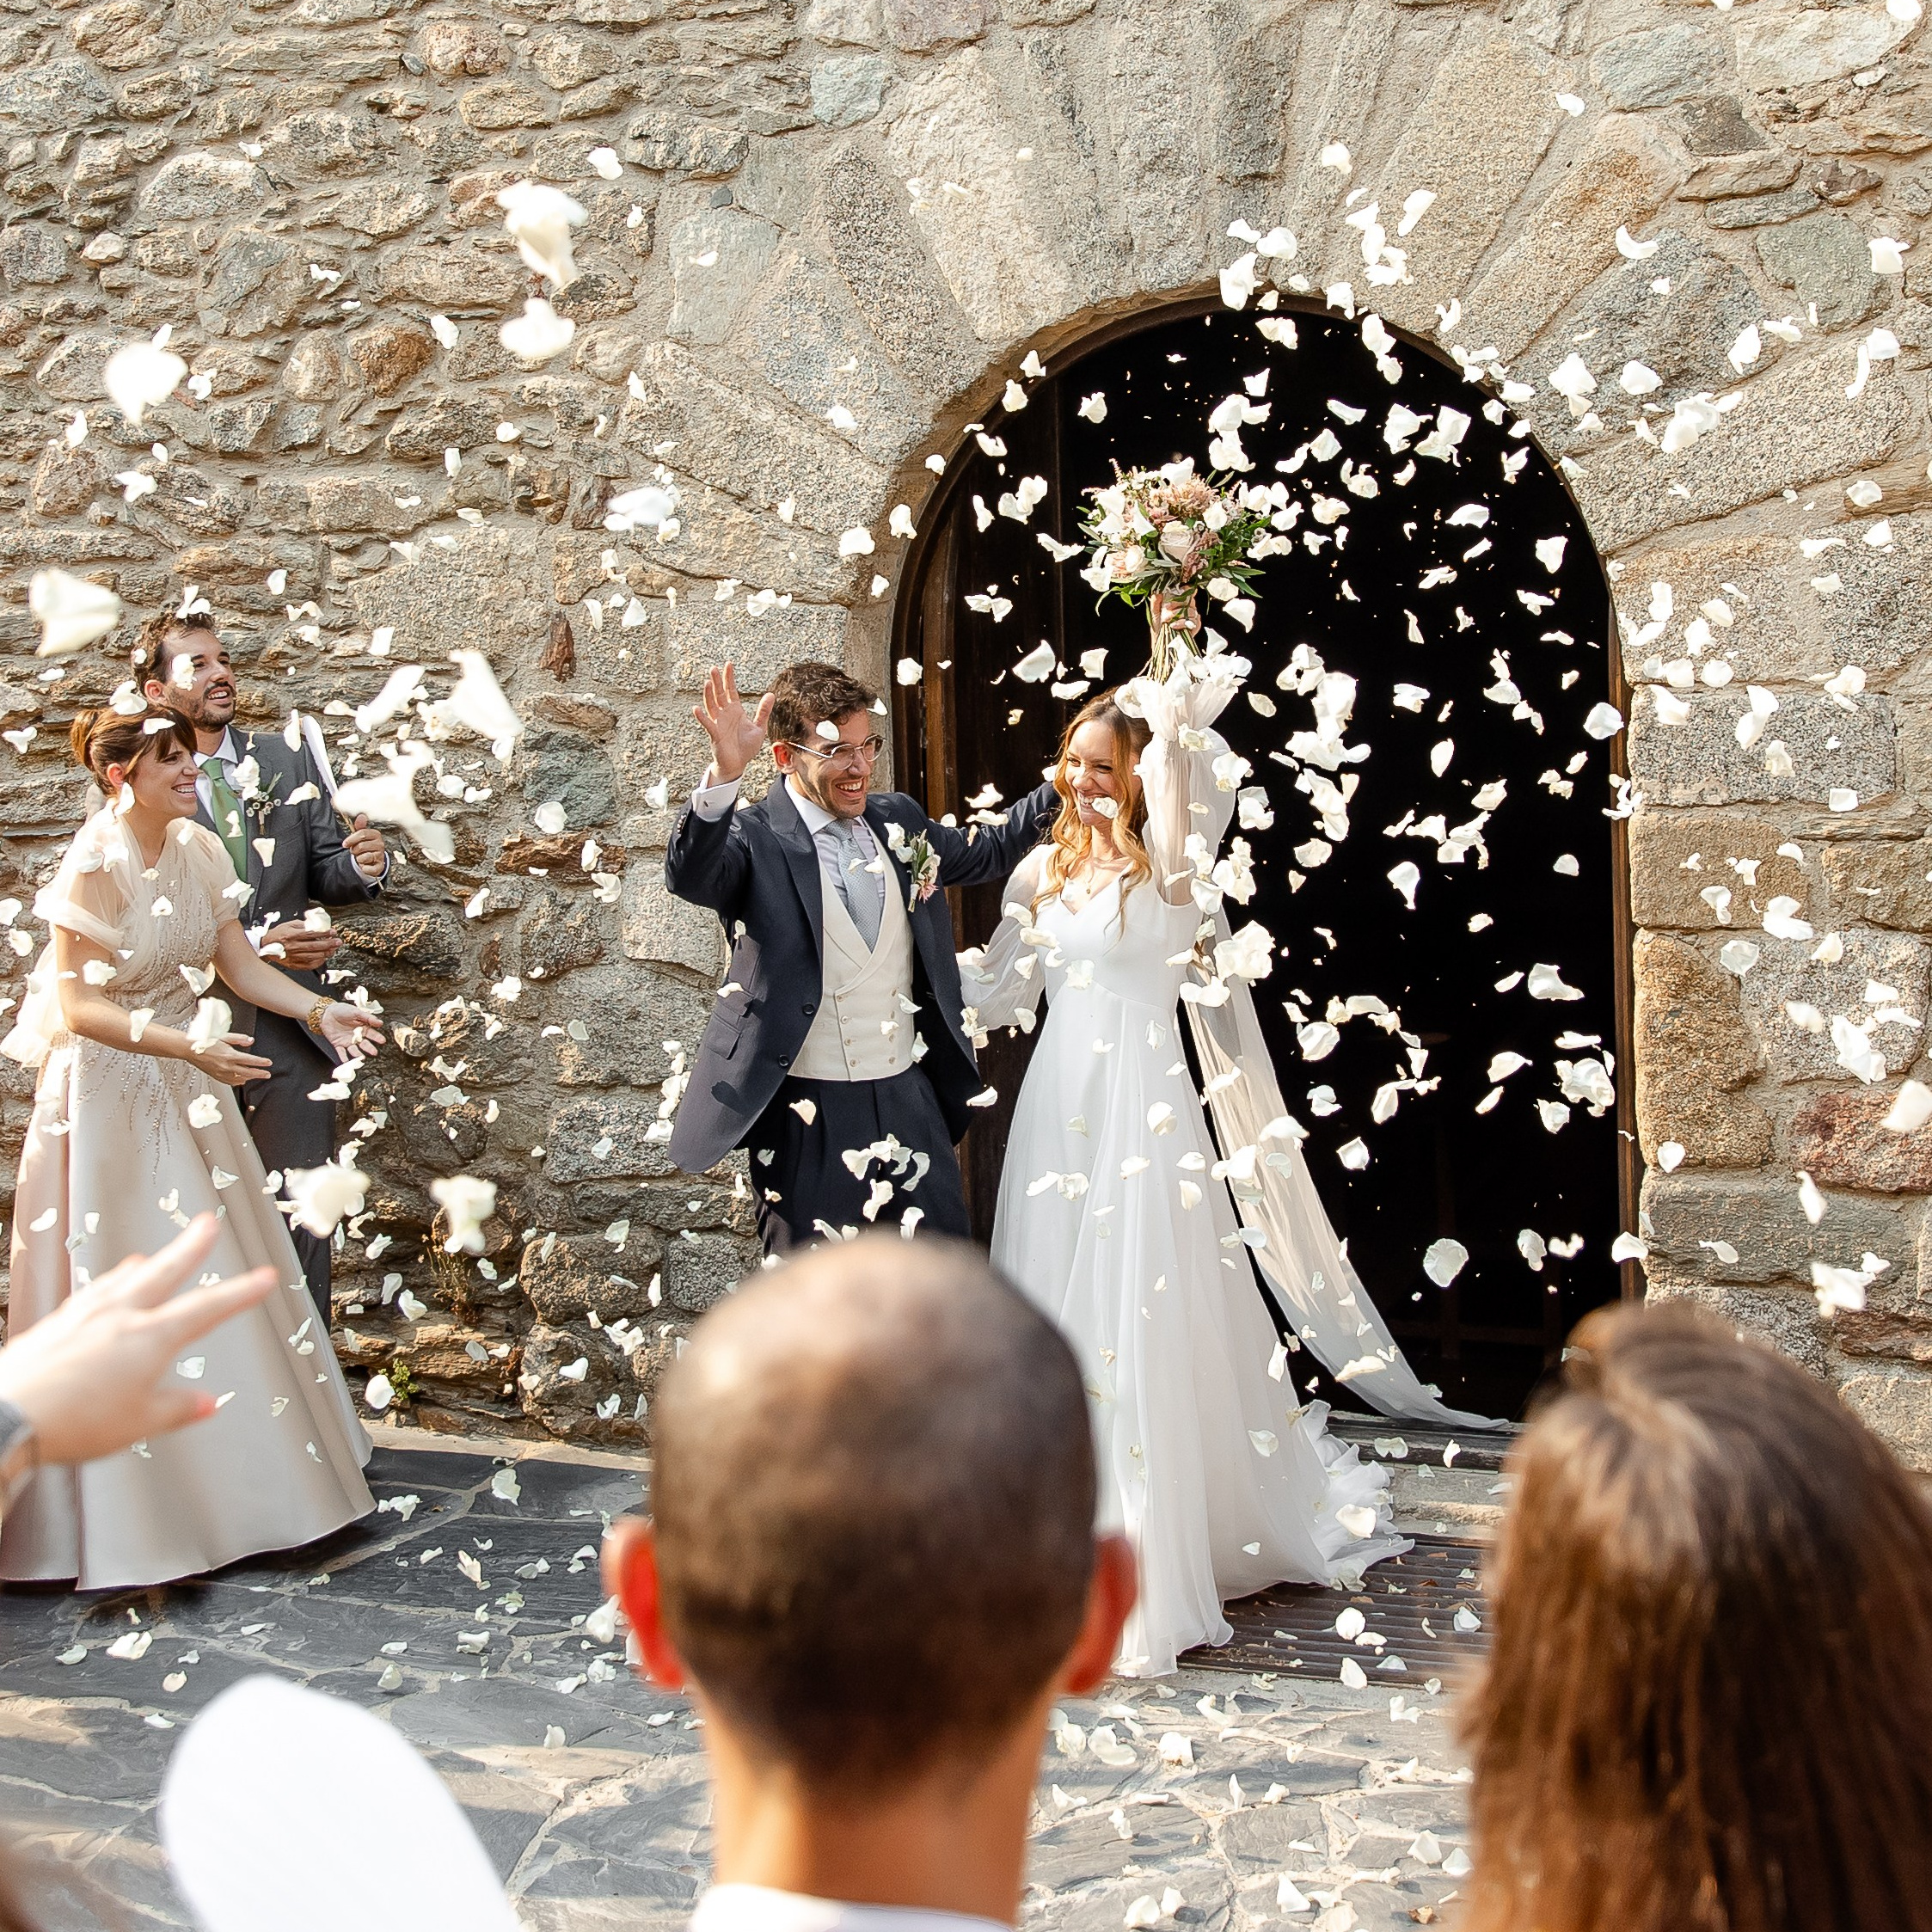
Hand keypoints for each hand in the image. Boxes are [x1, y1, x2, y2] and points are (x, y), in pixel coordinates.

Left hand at [0, 1215, 276, 1464]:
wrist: (7, 1414)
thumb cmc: (73, 1420)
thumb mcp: (139, 1422)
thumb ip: (176, 1408)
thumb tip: (206, 1403)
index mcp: (150, 1338)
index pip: (207, 1308)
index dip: (240, 1292)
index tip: (264, 1276)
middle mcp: (118, 1316)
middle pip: (163, 1272)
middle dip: (190, 1248)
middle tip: (206, 1224)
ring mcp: (81, 1317)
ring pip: (121, 1280)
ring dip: (142, 1266)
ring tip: (149, 1257)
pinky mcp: (51, 1327)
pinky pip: (87, 1296)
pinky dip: (103, 1288)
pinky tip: (98, 1292)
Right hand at [191, 1032, 272, 1085]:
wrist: (190, 1049)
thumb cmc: (205, 1042)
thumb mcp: (224, 1036)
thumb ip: (239, 1039)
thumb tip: (251, 1040)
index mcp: (229, 1055)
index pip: (250, 1060)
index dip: (261, 1062)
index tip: (268, 1063)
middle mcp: (226, 1066)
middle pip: (248, 1072)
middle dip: (259, 1074)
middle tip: (267, 1074)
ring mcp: (221, 1073)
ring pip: (240, 1079)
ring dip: (249, 1077)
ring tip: (256, 1075)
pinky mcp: (216, 1076)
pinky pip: (230, 1082)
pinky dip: (238, 1081)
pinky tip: (242, 1080)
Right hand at [260, 920, 341, 969]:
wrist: (265, 946)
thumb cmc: (278, 934)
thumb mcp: (289, 925)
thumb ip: (304, 925)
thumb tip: (318, 924)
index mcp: (291, 935)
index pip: (311, 934)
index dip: (324, 933)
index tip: (333, 932)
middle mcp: (292, 947)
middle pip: (314, 946)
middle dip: (329, 944)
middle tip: (338, 942)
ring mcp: (293, 957)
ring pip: (313, 956)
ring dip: (326, 953)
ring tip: (333, 949)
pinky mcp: (293, 964)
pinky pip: (309, 965)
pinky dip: (318, 962)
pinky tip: (324, 957)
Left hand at [320, 1004, 382, 1059]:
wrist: (326, 1012)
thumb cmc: (342, 1010)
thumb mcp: (356, 1012)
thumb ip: (368, 1018)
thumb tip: (380, 1022)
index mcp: (363, 1028)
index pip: (372, 1034)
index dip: (377, 1037)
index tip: (382, 1040)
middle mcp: (357, 1036)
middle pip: (364, 1044)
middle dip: (370, 1048)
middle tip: (374, 1052)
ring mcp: (348, 1041)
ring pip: (354, 1050)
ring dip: (358, 1054)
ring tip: (361, 1058)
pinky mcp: (338, 1044)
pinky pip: (341, 1052)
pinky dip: (343, 1057)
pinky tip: (346, 1061)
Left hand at [343, 813, 385, 877]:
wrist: (372, 860)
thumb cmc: (365, 846)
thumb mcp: (361, 835)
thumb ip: (360, 826)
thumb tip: (361, 815)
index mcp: (376, 835)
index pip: (362, 834)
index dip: (351, 839)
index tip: (345, 844)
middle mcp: (380, 845)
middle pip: (361, 846)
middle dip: (354, 850)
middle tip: (355, 851)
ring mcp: (380, 856)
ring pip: (363, 857)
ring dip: (358, 858)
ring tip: (361, 857)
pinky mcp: (379, 867)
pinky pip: (367, 868)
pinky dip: (363, 868)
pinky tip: (365, 865)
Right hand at [692, 662, 773, 783]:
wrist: (737, 764)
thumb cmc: (746, 747)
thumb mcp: (759, 727)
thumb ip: (763, 711)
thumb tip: (771, 694)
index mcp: (735, 711)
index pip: (731, 691)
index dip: (729, 678)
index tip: (728, 664)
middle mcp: (725, 714)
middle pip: (719, 695)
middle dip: (717, 681)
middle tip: (713, 668)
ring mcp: (718, 724)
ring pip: (712, 706)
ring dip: (709, 695)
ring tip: (707, 683)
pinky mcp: (715, 735)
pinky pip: (707, 725)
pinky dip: (702, 717)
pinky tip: (696, 709)